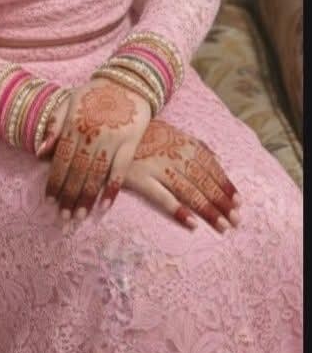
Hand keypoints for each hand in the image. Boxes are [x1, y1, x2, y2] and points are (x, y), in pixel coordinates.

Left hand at [43, 79, 151, 221]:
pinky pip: (121, 169)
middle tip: (63, 217)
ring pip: (96, 174)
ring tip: (80, 215)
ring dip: (87, 197)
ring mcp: (112, 138)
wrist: (128, 81)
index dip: (54, 182)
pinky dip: (113, 188)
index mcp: (73, 124)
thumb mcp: (69, 101)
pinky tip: (105, 204)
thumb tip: (40, 153)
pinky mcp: (130, 141)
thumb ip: (53, 126)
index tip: (49, 201)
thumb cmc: (94, 94)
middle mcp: (91, 133)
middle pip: (77, 171)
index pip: (61, 160)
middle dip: (69, 196)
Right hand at [120, 118, 241, 233]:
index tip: (239, 203)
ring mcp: (158, 166)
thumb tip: (216, 157)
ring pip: (189, 192)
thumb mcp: (173, 131)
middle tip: (236, 221)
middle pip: (204, 183)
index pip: (212, 168)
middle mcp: (176, 155)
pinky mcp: (140, 178)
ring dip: (208, 211)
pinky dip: (178, 210)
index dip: (226, 186)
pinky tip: (192, 224)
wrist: (112, 125)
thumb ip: (195, 144)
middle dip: (222, 203)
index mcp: (186, 144)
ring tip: (223, 227)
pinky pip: (162, 197)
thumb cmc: (146, 133)